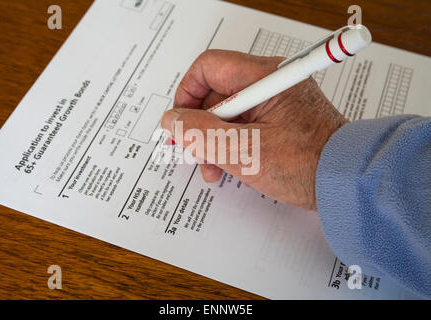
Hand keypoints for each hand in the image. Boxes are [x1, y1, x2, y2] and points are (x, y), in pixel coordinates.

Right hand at [161, 49, 347, 209]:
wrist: (346, 183)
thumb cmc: (307, 165)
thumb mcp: (243, 150)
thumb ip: (201, 133)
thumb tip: (172, 121)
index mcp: (263, 77)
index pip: (208, 68)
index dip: (186, 95)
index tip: (179, 123)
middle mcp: (268, 83)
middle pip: (214, 93)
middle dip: (198, 125)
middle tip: (191, 152)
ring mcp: (274, 101)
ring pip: (227, 112)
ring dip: (212, 139)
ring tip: (212, 168)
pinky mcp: (278, 118)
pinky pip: (243, 124)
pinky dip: (230, 143)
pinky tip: (229, 165)